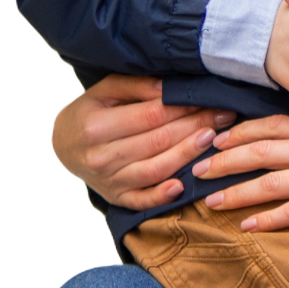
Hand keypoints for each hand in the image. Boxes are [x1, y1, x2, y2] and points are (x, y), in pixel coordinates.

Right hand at [52, 74, 236, 209]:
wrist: (64, 144)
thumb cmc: (91, 112)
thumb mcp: (106, 91)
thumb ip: (137, 86)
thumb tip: (171, 89)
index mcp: (96, 126)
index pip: (151, 115)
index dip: (184, 107)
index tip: (211, 99)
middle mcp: (101, 157)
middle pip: (158, 141)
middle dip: (196, 126)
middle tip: (224, 116)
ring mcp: (108, 181)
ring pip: (157, 169)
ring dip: (188, 154)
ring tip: (213, 139)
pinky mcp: (116, 198)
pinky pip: (142, 200)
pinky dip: (162, 195)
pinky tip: (182, 186)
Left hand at [192, 108, 288, 260]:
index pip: (274, 125)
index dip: (240, 132)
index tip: (216, 138)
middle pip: (262, 150)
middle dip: (225, 160)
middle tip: (197, 169)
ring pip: (271, 181)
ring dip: (236, 192)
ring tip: (210, 201)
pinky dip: (268, 219)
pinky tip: (247, 227)